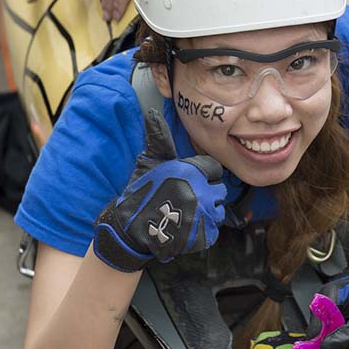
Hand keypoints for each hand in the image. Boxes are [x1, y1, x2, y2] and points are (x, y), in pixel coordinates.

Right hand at [93, 109, 226, 271]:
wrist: (129, 230)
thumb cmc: (141, 193)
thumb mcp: (150, 162)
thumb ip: (159, 137)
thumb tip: (152, 112)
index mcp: (190, 170)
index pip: (214, 169)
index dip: (204, 175)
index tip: (191, 182)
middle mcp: (200, 191)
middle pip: (219, 190)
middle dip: (207, 194)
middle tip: (187, 200)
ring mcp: (202, 215)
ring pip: (218, 211)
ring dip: (207, 213)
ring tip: (187, 215)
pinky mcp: (202, 236)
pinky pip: (214, 231)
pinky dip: (203, 232)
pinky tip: (187, 228)